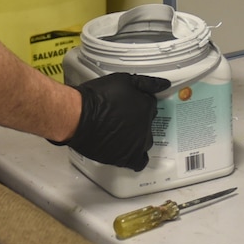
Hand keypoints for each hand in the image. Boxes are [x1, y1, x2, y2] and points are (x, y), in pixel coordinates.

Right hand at [54, 73, 169, 169]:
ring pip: (145, 142)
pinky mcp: (126, 157)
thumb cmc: (97, 98)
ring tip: (122, 134)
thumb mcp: (124, 81)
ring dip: (137, 138)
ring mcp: (137, 143)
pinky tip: (128, 152)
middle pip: (148, 125)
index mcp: (146, 107)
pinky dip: (137, 159)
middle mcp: (146, 127)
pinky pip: (139, 162)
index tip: (131, 106)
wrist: (79, 116)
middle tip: (124, 119)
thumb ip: (146, 83)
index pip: (151, 106)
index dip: (140, 105)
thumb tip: (163, 84)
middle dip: (139, 122)